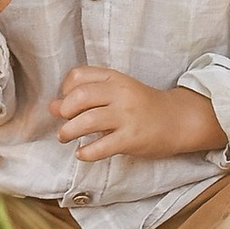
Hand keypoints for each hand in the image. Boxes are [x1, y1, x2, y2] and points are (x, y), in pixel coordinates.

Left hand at [51, 68, 213, 163]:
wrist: (177, 119)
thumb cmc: (142, 105)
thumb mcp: (116, 93)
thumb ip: (86, 97)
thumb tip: (52, 106)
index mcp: (114, 77)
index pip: (78, 75)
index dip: (65, 89)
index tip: (67, 102)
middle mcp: (120, 93)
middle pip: (79, 96)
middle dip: (64, 111)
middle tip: (63, 122)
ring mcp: (127, 116)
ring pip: (87, 121)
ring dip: (68, 131)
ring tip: (65, 137)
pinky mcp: (132, 138)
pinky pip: (102, 146)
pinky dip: (86, 152)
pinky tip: (82, 153)